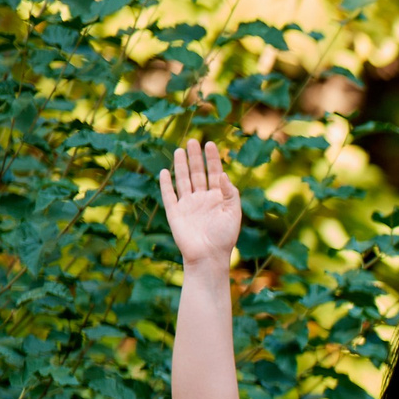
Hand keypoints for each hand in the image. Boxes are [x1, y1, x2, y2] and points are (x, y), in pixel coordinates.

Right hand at [158, 139, 242, 271]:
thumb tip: (223, 174)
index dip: (213, 159)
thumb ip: (231, 193)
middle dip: (196, 158)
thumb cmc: (224, 237)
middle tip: (193, 141)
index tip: (211, 144)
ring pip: (183, 180)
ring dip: (181, 165)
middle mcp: (202, 199)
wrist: (208, 256)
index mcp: (218, 198)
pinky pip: (169, 195)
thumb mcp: (233, 213)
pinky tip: (165, 171)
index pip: (215, 173)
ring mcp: (188, 205)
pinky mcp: (175, 212)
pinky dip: (166, 184)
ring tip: (180, 150)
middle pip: (197, 173)